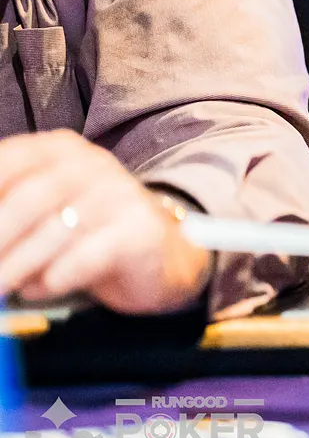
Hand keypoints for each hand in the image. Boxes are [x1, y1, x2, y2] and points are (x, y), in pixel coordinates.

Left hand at [0, 131, 208, 312]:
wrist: (162, 253)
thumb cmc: (88, 232)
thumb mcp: (43, 210)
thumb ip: (7, 209)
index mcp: (61, 149)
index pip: (8, 162)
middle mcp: (93, 164)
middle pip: (29, 199)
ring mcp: (121, 195)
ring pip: (55, 231)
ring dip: (17, 267)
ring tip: (2, 288)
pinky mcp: (139, 232)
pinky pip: (84, 258)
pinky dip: (53, 279)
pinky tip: (42, 288)